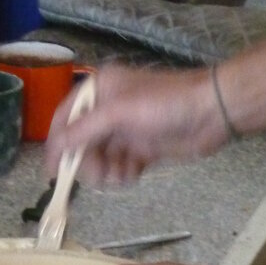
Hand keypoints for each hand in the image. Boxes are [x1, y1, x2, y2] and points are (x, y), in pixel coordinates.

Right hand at [45, 63, 224, 183]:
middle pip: (81, 143)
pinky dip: (123, 174)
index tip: (53, 171)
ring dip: (106, 171)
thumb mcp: (119, 113)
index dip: (57, 144)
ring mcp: (125, 130)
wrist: (212, 113)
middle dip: (87, 161)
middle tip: (99, 174)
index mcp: (99, 90)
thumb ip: (84, 130)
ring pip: (100, 159)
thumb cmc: (165, 104)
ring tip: (122, 173)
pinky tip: (135, 172)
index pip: (65, 118)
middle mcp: (108, 109)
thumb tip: (55, 147)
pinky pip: (120, 167)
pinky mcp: (141, 148)